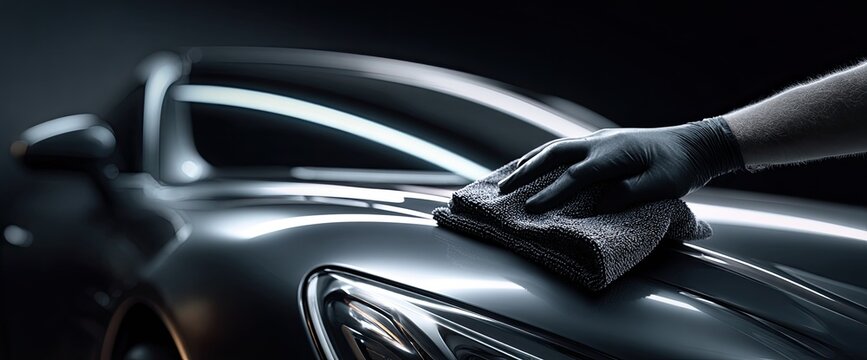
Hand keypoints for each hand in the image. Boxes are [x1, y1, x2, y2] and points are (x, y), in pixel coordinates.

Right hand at [498, 117, 743, 212]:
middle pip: (553, 156)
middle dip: (525, 173)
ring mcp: (599, 140)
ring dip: (530, 163)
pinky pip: (565, 149)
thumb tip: (598, 205)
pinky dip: (544, 157)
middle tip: (502, 190)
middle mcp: (600, 143)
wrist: (696, 143)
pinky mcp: (601, 143)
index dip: (551, 193)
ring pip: (555, 148)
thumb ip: (629, 194)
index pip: (574, 176)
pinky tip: (536, 165)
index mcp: (613, 155)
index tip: (530, 208)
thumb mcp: (662, 185)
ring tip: (508, 177)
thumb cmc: (681, 167)